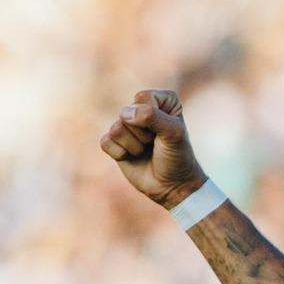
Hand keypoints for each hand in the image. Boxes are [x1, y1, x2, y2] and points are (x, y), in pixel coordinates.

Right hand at [99, 89, 208, 210]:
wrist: (172, 185)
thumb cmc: (177, 157)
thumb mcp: (174, 134)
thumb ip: (152, 116)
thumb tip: (124, 114)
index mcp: (162, 100)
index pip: (143, 98)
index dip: (152, 118)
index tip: (166, 131)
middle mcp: (142, 108)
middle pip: (127, 113)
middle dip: (143, 134)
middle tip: (155, 143)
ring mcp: (126, 125)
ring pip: (116, 129)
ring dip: (134, 146)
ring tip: (146, 150)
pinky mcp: (114, 141)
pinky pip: (106, 142)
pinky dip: (121, 154)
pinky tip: (133, 157)